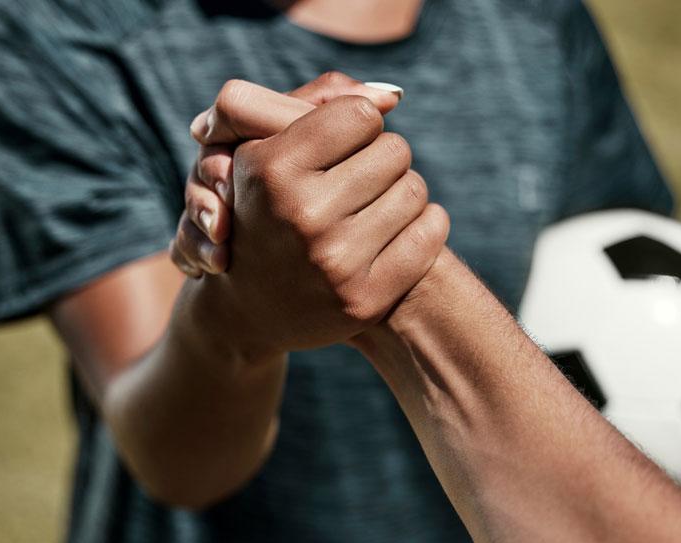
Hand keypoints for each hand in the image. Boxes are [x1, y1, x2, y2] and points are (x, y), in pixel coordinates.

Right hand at [176, 81, 447, 360]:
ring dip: (399, 194)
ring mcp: (335, 262)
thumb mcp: (260, 147)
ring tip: (368, 210)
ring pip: (415, 190)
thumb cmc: (263, 207)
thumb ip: (316, 100)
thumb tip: (391, 97)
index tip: (339, 147)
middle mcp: (302, 216)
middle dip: (379, 160)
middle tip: (354, 183)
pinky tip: (394, 234)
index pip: (361, 114)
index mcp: (271, 171)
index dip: (355, 125)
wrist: (249, 307)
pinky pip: (431, 232)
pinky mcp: (365, 298)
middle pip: (395, 150)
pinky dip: (423, 227)